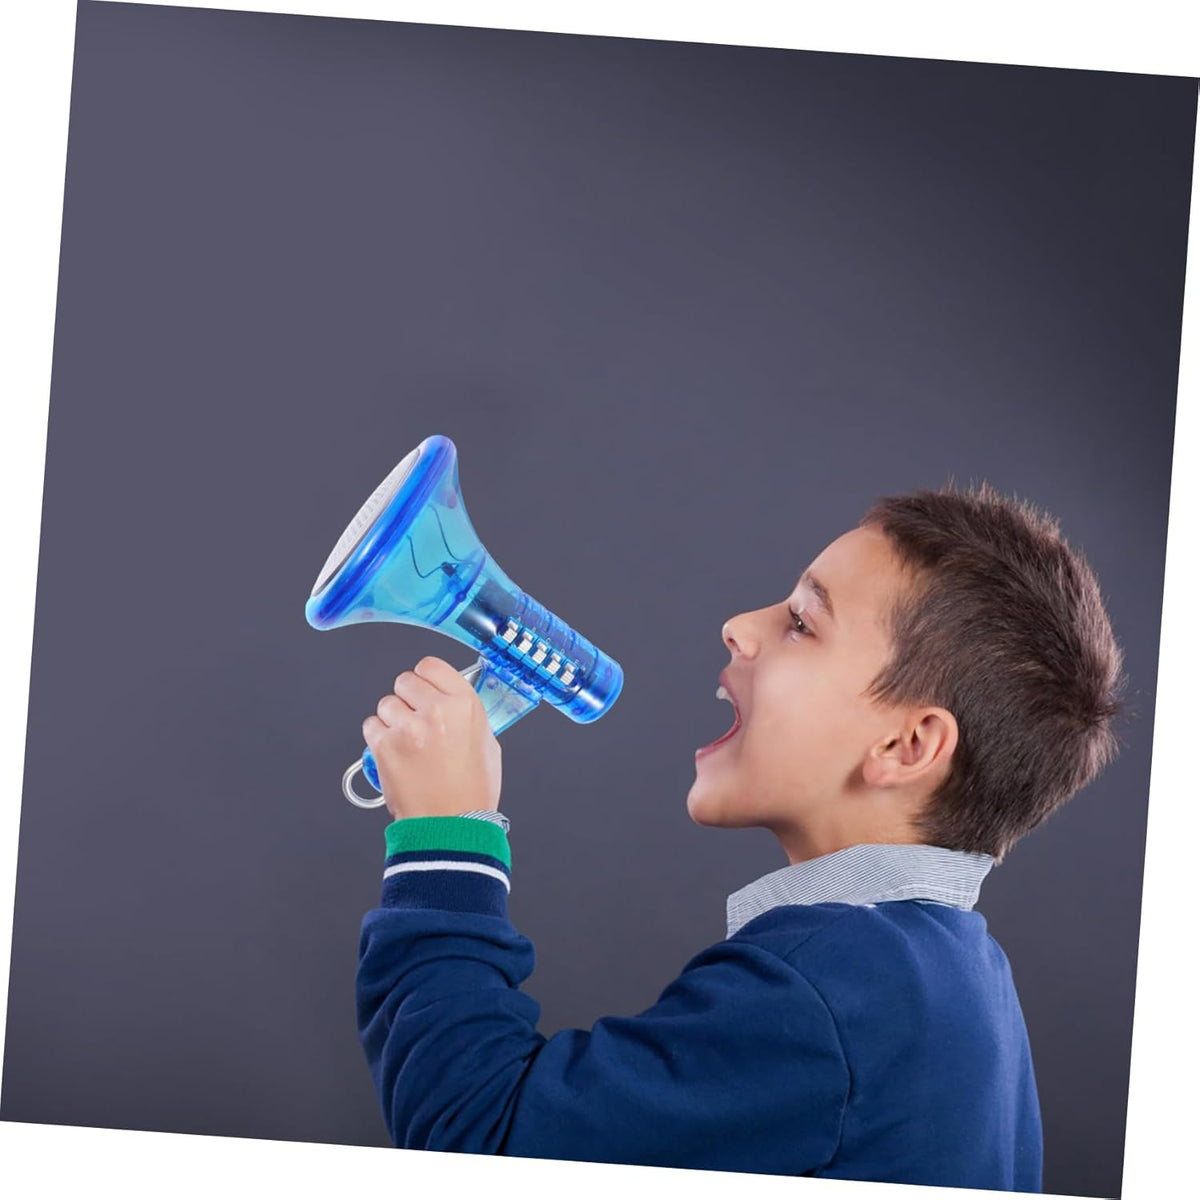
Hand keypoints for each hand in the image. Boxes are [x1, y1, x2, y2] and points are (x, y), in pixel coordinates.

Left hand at [362, 656, 501, 821]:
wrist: (451, 825)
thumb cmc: (472, 791)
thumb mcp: (485, 742)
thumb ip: (465, 714)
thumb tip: (448, 700)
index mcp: (464, 705)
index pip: (431, 666)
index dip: (425, 678)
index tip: (424, 689)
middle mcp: (436, 711)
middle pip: (405, 681)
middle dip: (408, 699)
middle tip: (416, 720)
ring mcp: (407, 728)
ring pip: (386, 704)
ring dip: (392, 718)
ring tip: (407, 742)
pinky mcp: (384, 747)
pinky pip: (371, 726)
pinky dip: (379, 737)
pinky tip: (395, 752)